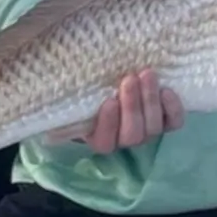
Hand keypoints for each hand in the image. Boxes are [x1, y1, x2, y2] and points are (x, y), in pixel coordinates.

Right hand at [49, 69, 184, 153]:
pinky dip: (173, 109)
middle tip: (129, 79)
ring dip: (150, 101)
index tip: (108, 101)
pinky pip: (174, 122)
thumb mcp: (72, 93)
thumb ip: (64, 96)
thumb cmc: (86, 89)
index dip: (108, 124)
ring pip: (153, 128)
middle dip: (132, 107)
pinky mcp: (165, 121)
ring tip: (147, 74)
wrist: (111, 80)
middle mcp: (123, 139)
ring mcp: (146, 131)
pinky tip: (167, 90)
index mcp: (97, 138)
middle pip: (132, 135)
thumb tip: (43, 95)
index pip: (105, 141)